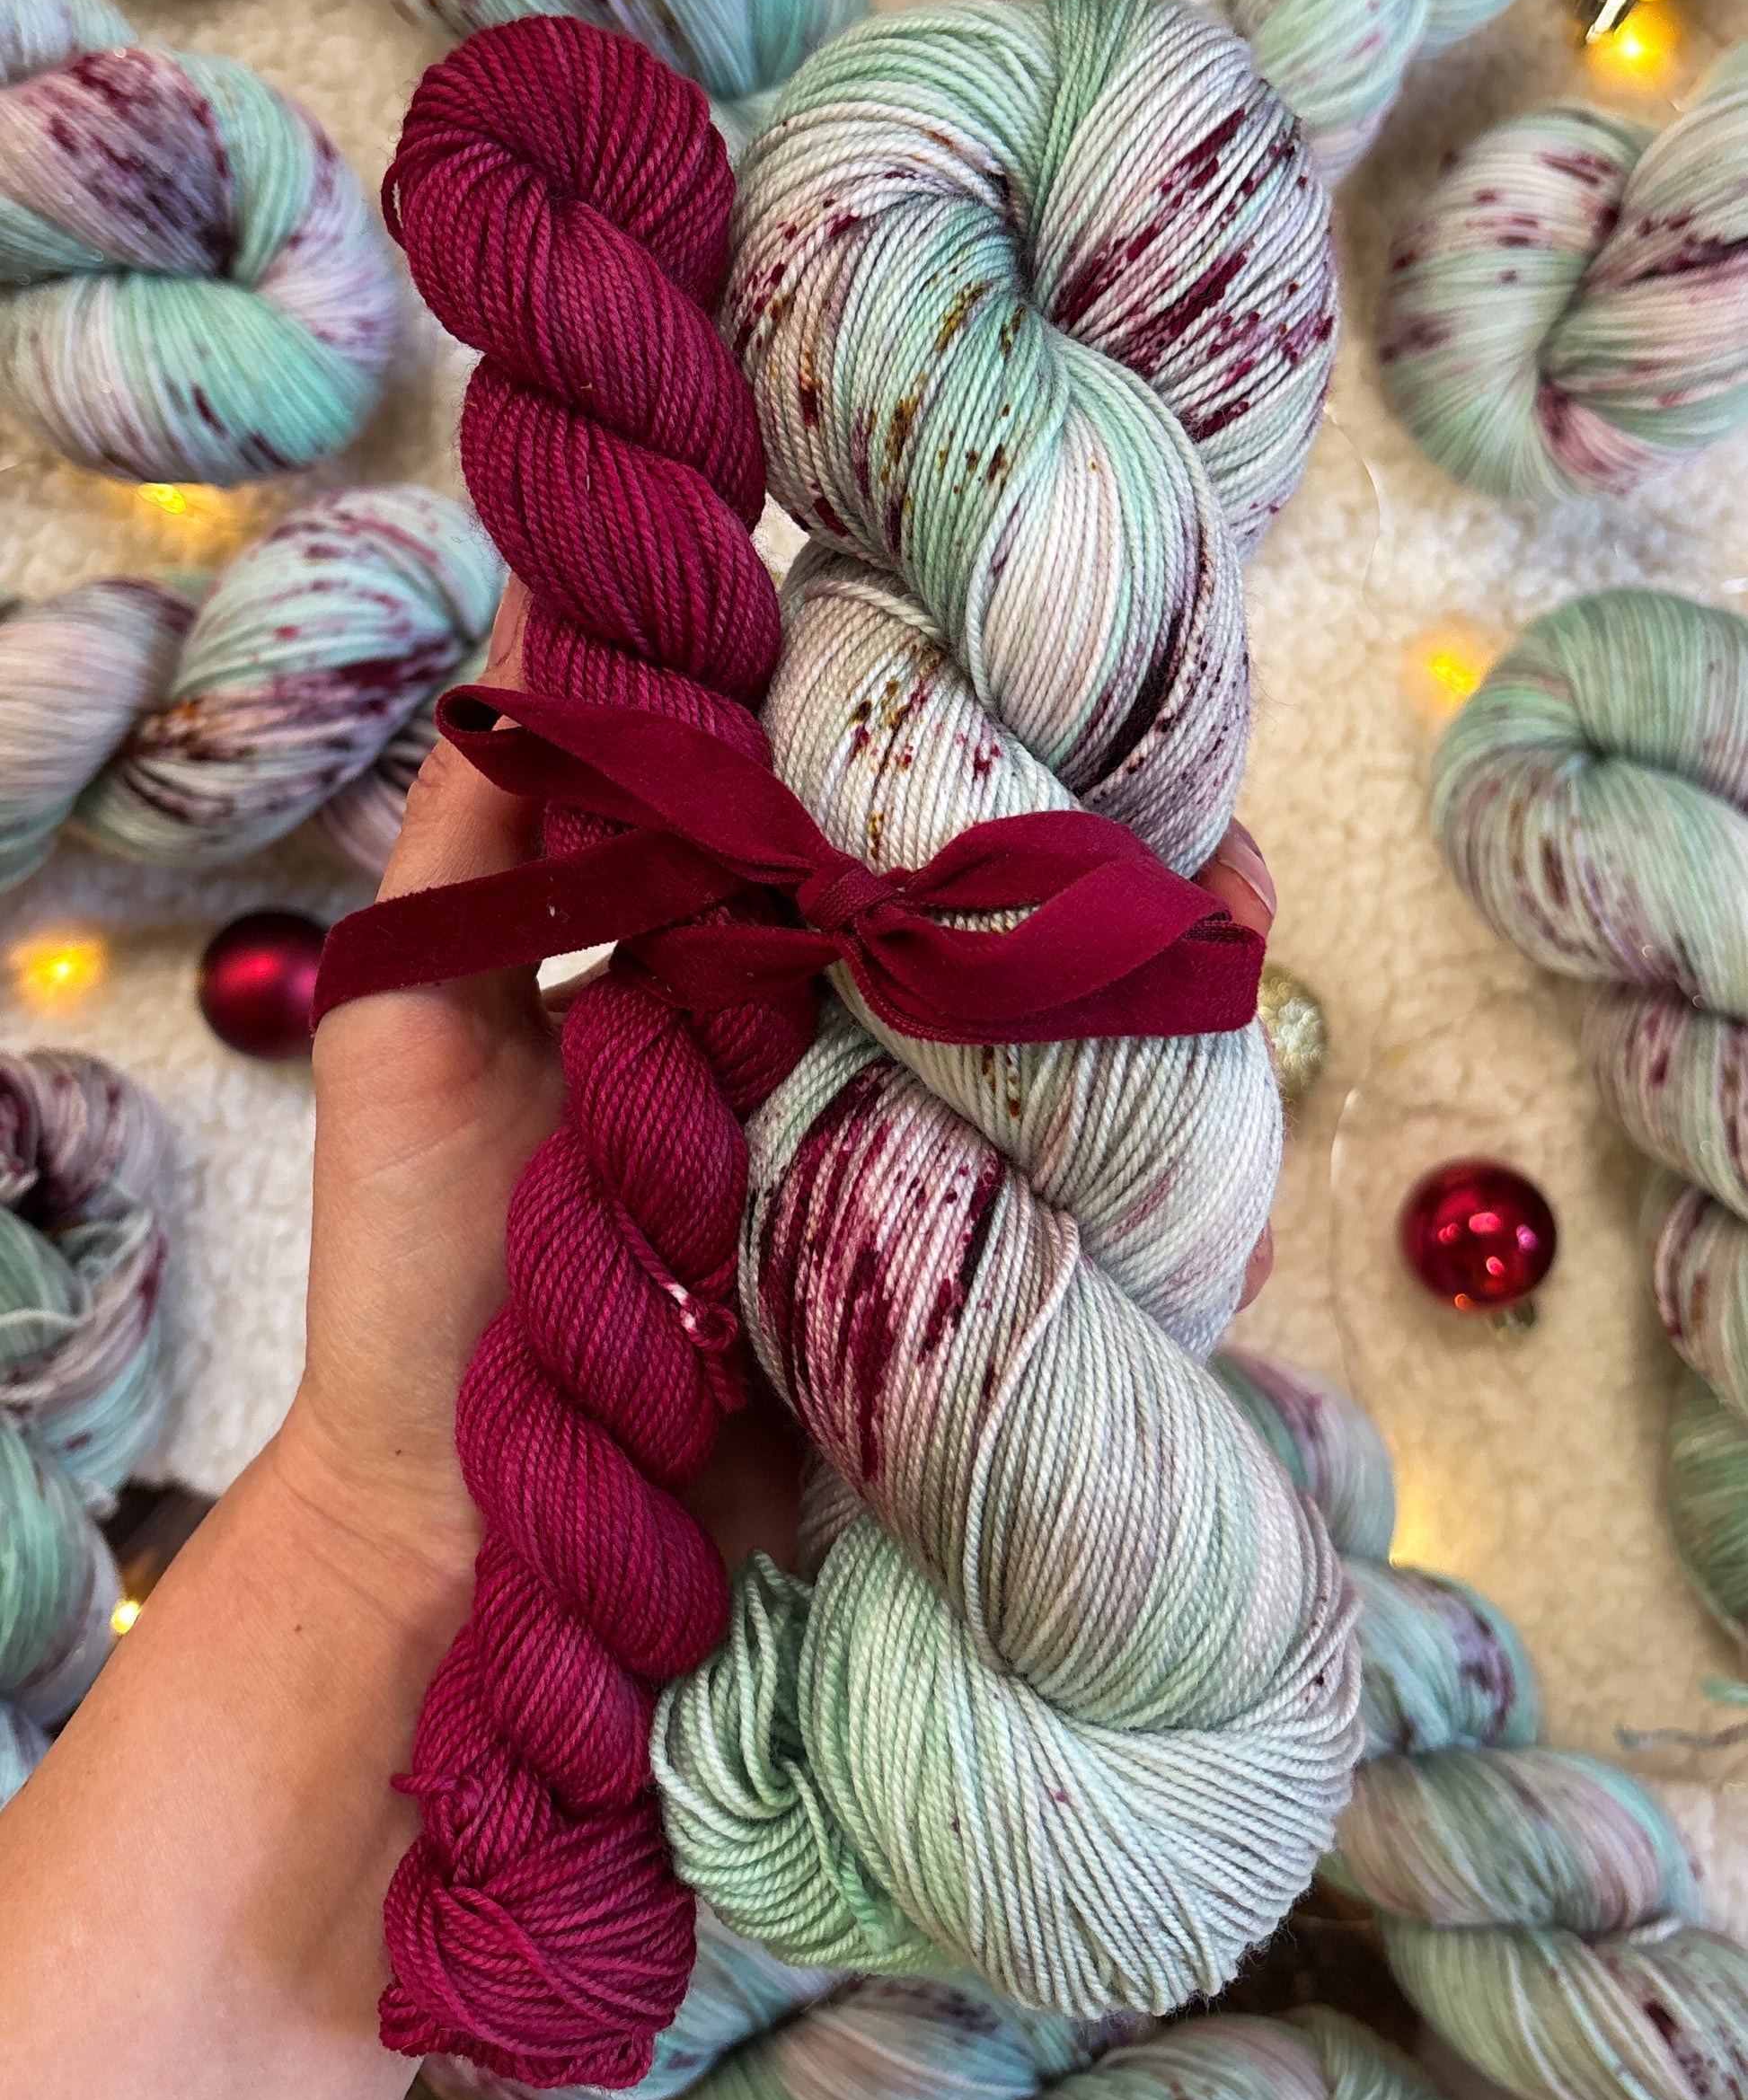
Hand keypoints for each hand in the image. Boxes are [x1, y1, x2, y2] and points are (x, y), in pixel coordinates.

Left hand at [282, 598, 1279, 1583]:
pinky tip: (1228, 1235)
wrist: (457, 1522)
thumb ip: (485, 817)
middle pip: (1029, 937)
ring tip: (1246, 990)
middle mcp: (850, 1053)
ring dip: (1190, 1033)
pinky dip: (1185, 1244)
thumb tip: (541, 577)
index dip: (988, 748)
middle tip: (1223, 870)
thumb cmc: (418, 1263)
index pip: (889, 816)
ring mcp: (909, 1183)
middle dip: (1150, 883)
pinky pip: (1089, 1259)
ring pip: (1091, 1081)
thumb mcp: (410, 1011)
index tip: (1065, 695)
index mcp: (740, 954)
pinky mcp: (938, 1313)